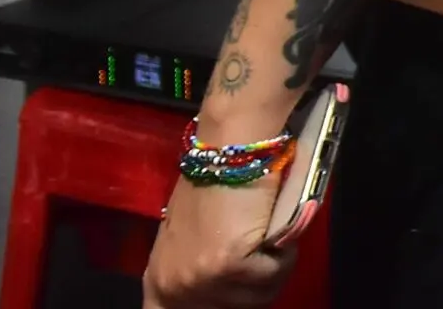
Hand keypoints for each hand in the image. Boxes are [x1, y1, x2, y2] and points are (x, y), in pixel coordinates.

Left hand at [141, 175, 292, 307]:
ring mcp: (200, 278)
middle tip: (260, 256)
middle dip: (251, 285)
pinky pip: (272, 275)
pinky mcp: (230, 265)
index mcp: (158, 282)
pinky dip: (283, 253)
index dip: (211, 307)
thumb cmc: (216, 182)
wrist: (231, 149)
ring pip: (257, 297)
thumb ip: (197, 267)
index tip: (230, 292)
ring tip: (268, 234)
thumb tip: (223, 286)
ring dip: (272, 267)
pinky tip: (275, 228)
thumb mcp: (190, 237)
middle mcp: (173, 287)